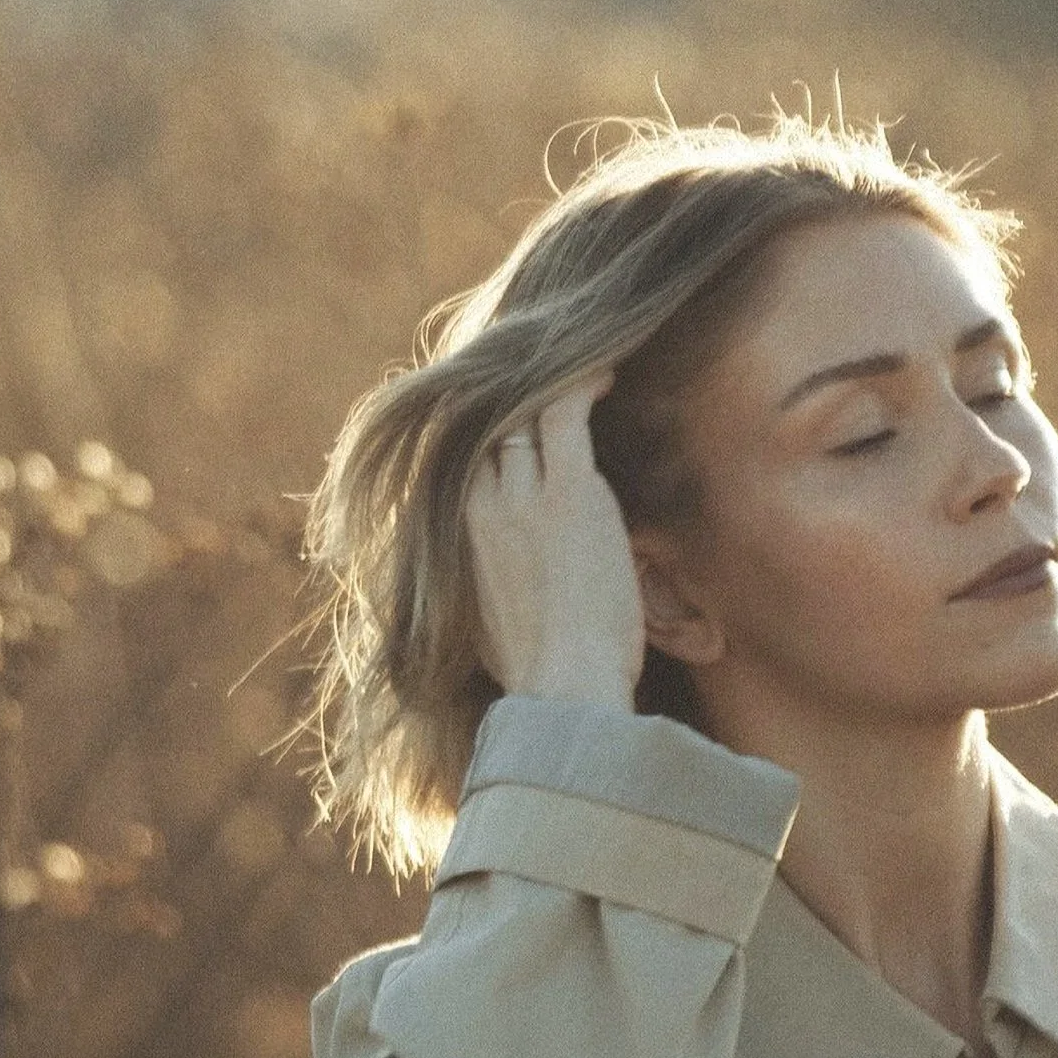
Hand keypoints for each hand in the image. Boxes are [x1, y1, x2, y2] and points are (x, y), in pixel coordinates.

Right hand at [462, 368, 644, 711]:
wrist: (563, 690)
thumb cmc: (537, 671)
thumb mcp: (481, 621)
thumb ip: (479, 580)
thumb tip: (491, 572)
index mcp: (452, 537)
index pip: (456, 457)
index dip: (480, 428)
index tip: (505, 412)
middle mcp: (476, 506)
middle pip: (485, 427)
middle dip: (509, 398)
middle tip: (544, 376)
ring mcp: (520, 497)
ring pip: (523, 415)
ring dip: (550, 385)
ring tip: (581, 367)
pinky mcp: (568, 493)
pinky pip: (566, 414)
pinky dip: (583, 385)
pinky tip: (605, 372)